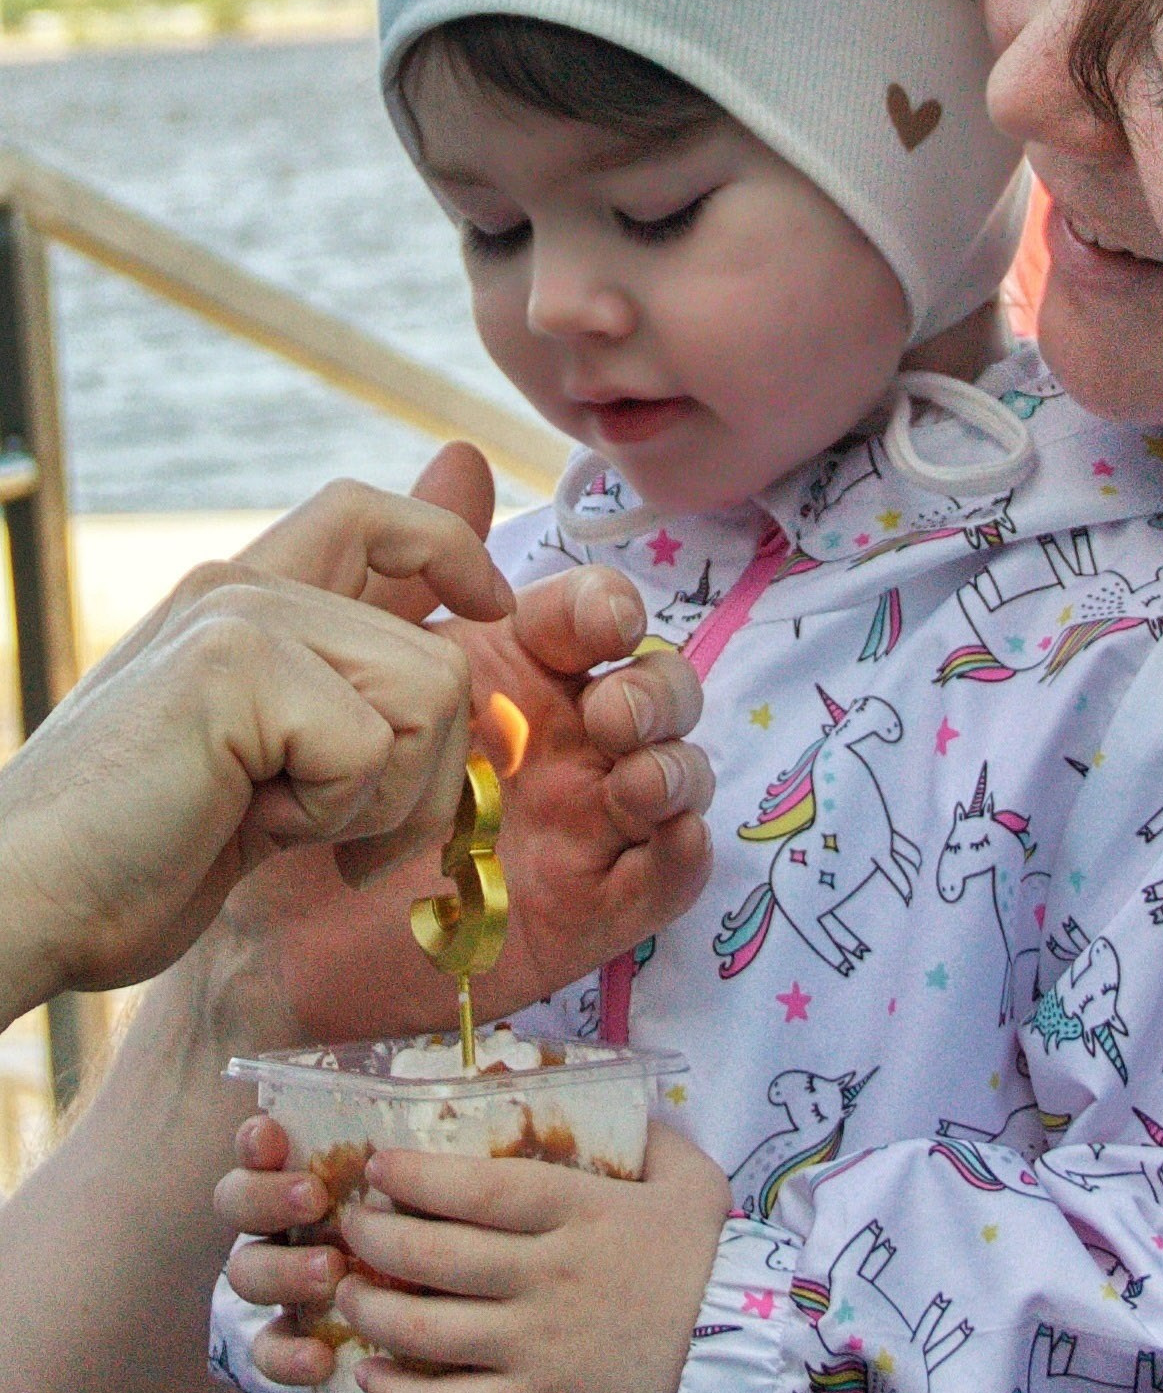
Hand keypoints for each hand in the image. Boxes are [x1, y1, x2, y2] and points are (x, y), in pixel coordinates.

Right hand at [0, 475, 510, 1017]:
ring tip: (270, 818)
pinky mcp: (235, 665)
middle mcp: (242, 587)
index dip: (453, 546)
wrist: (28, 903)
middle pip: (442, 657)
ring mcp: (238, 615)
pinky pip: (372, 747)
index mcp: (245, 600)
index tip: (488, 608)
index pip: (374, 514)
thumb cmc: (141, 856)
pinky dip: (328, 816)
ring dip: (375, 799)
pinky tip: (243, 824)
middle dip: (421, 775)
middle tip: (321, 828)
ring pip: (430, 695)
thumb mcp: (273, 765)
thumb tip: (477, 628)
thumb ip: (354, 697)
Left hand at [226, 444, 715, 1043]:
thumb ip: (400, 562)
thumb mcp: (333, 662)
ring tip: (628, 780)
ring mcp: (583, 823)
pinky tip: (658, 840)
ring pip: (680, 774)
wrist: (249, 935)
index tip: (585, 624)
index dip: (607, 608)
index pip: (595, 618)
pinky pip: (669, 876)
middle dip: (657, 688)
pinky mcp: (587, 907)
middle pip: (659, 689)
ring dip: (677, 765)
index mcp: (515, 671)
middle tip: (611, 712)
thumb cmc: (295, 791)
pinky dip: (683, 852)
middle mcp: (563, 740)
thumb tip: (461, 457)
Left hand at [229, 1117, 732, 1392]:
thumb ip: (648, 1134)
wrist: (744, 1357)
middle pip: (433, 1253)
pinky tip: (370, 1375)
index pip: (477, 1188)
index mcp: (581, 1212)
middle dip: (373, 1237)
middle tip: (349, 1227)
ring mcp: (538, 1346)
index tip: (379, 1167)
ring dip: (369, 1310)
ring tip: (348, 1295)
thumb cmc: (709, 1261)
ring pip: (424, 1328)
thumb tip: (611, 1094)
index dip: (415, 1176)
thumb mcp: (692, 1178)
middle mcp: (548, 1276)